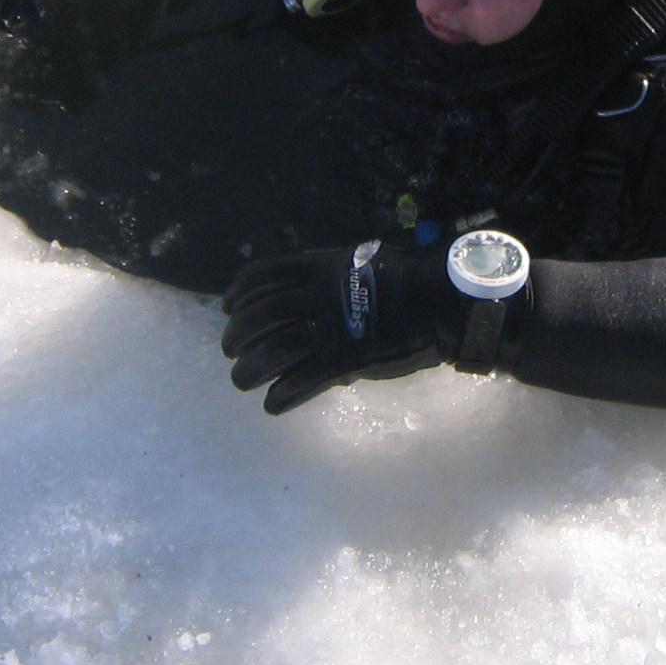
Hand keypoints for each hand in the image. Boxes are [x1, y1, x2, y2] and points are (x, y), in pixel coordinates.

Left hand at [221, 242, 453, 412]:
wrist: (437, 301)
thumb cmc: (406, 277)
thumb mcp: (363, 260)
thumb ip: (333, 274)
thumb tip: (315, 288)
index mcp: (319, 267)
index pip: (264, 276)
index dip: (240, 293)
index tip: (228, 307)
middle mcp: (316, 296)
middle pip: (259, 316)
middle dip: (236, 334)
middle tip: (229, 349)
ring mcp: (329, 330)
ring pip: (272, 353)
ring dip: (249, 369)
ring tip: (242, 379)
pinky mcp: (343, 361)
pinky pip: (301, 383)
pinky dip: (281, 397)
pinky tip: (272, 404)